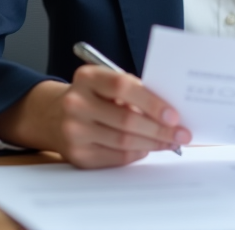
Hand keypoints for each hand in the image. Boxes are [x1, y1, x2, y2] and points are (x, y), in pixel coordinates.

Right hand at [0, 66, 191, 168]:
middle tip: (181, 133)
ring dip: (153, 143)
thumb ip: (133, 91)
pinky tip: (148, 148)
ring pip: (124, 141)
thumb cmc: (92, 96)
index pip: (123, 87)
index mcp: (87, 77)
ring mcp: (74, 130)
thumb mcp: (106, 83)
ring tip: (171, 142)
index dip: (151, 101)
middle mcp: (76, 103)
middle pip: (126, 119)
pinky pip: (116, 157)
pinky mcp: (77, 154)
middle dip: (160, 129)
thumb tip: (171, 112)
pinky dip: (137, 153)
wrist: (53, 115)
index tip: (173, 114)